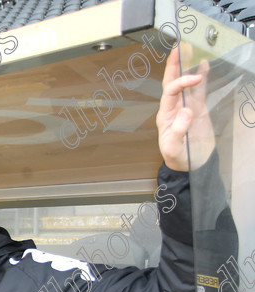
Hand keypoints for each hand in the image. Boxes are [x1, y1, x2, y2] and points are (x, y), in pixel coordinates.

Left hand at [157, 45, 213, 170]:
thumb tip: (186, 111)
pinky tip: (203, 66)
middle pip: (171, 82)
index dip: (182, 82)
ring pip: (185, 83)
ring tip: (189, 49)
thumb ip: (178, 131)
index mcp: (165, 115)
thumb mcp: (174, 149)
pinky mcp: (197, 109)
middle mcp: (174, 108)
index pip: (171, 92)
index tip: (195, 78)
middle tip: (178, 47)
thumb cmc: (178, 158)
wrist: (189, 166)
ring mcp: (186, 107)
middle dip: (174, 65)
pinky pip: (198, 90)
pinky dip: (200, 77)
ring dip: (186, 67)